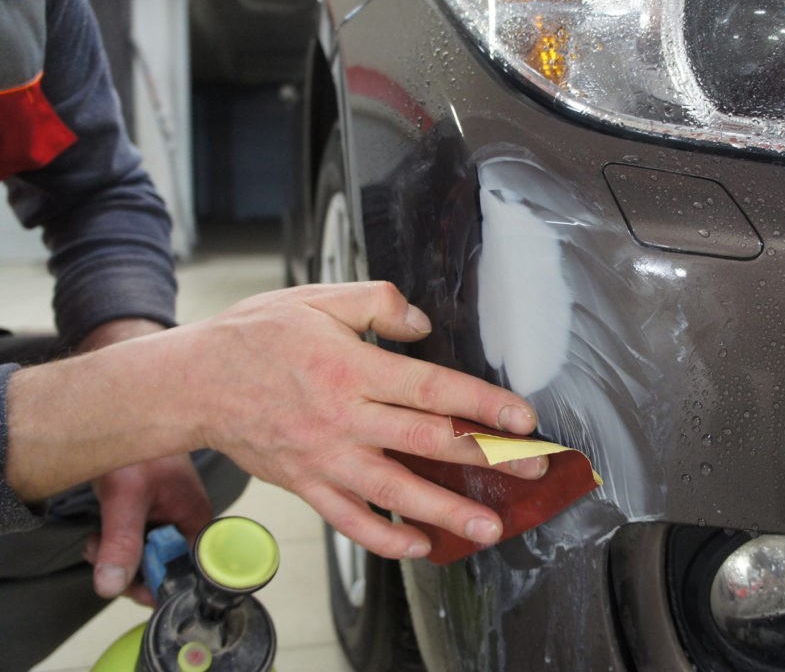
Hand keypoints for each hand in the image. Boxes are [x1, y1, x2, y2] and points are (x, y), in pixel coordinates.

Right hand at [7, 283, 543, 559]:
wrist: (193, 383)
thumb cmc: (255, 337)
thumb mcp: (318, 299)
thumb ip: (378, 303)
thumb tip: (424, 325)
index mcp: (351, 369)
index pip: (431, 389)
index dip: (482, 405)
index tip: (523, 419)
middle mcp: (343, 418)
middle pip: (427, 442)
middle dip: (486, 458)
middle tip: (531, 469)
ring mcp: (324, 457)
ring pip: (395, 490)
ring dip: (446, 511)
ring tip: (489, 527)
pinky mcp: (306, 484)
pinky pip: (350, 519)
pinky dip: (385, 537)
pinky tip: (419, 545)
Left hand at [84, 455, 210, 602]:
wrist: (122, 413)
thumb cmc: (137, 447)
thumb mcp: (125, 497)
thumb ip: (121, 543)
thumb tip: (111, 586)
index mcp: (195, 518)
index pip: (190, 569)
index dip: (162, 585)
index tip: (131, 589)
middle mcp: (185, 520)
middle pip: (164, 566)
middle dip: (131, 571)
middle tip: (104, 560)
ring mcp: (167, 516)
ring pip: (145, 556)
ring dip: (117, 557)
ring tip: (96, 543)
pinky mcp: (150, 512)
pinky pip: (135, 541)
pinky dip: (113, 545)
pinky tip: (98, 535)